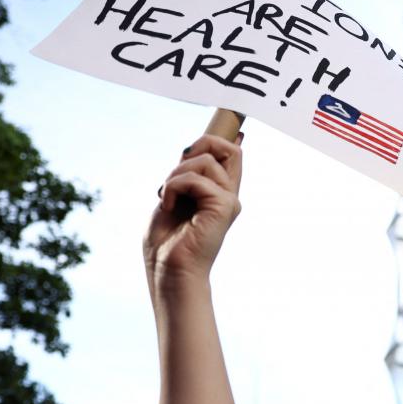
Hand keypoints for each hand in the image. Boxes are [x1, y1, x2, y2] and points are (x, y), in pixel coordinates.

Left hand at [144, 134, 243, 294]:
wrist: (169, 274)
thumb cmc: (165, 246)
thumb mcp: (171, 200)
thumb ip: (184, 177)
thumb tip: (192, 152)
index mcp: (217, 197)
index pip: (233, 158)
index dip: (229, 139)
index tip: (237, 129)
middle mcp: (228, 197)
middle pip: (229, 149)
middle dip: (202, 144)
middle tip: (177, 166)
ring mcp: (228, 201)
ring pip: (205, 160)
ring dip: (176, 174)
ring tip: (166, 196)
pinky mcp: (223, 207)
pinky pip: (194, 178)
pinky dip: (173, 186)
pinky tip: (167, 204)